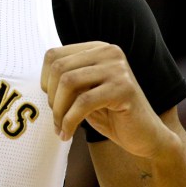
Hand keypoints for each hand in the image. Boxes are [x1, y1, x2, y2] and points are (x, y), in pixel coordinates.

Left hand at [41, 41, 174, 158]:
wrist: (146, 137)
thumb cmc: (112, 115)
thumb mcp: (85, 92)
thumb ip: (67, 80)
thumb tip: (39, 82)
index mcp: (97, 49)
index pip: (54, 55)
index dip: (45, 81)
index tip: (51, 102)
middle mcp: (108, 52)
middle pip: (59, 67)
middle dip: (52, 98)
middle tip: (56, 120)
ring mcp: (118, 68)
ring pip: (69, 82)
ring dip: (59, 110)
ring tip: (61, 128)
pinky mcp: (124, 88)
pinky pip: (84, 102)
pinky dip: (69, 121)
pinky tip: (67, 134)